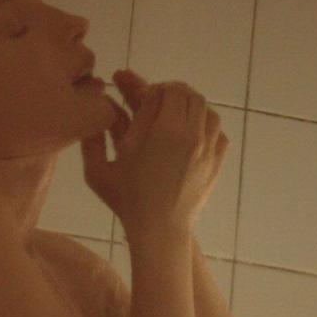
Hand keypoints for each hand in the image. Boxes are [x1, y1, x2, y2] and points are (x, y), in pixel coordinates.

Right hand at [81, 69, 228, 239]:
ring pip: (208, 111)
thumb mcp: (100, 169)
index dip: (153, 87)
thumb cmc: (128, 199)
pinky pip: (218, 132)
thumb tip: (104, 104)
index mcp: (164, 130)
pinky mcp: (216, 162)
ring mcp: (208, 148)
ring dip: (192, 108)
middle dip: (173, 93)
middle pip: (190, 95)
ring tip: (176, 114)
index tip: (141, 92)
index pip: (167, 90)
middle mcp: (191, 134)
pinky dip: (206, 126)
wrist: (160, 228)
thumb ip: (98, 134)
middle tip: (159, 99)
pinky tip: (193, 134)